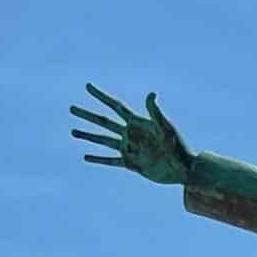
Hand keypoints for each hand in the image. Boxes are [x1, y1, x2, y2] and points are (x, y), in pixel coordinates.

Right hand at [70, 83, 193, 185]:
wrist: (184, 169)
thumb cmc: (178, 147)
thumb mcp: (166, 128)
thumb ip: (156, 112)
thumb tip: (151, 94)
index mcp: (138, 123)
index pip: (115, 106)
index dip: (101, 96)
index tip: (87, 86)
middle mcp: (131, 134)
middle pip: (104, 122)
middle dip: (88, 115)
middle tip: (71, 108)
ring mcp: (129, 149)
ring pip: (103, 140)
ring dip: (88, 136)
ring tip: (73, 131)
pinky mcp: (131, 164)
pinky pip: (110, 161)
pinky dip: (98, 159)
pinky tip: (86, 156)